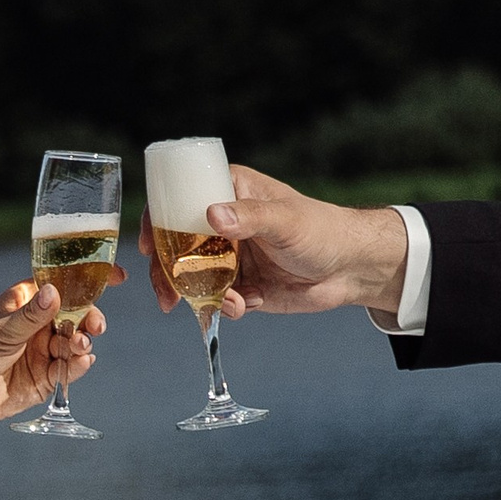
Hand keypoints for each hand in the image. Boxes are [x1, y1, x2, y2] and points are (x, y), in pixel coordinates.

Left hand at [0, 277, 117, 428]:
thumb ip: (30, 316)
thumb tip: (55, 293)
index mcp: (25, 302)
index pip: (61, 284)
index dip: (88, 278)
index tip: (117, 275)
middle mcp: (38, 324)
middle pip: (76, 314)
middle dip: (90, 317)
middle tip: (95, 325)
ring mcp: (44, 350)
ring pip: (76, 341)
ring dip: (83, 341)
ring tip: (79, 345)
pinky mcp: (46, 378)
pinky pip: (70, 368)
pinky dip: (80, 364)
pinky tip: (83, 361)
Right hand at [137, 166, 406, 317]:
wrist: (352, 268)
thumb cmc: (322, 229)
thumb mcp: (285, 219)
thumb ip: (250, 217)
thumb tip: (213, 216)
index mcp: (229, 192)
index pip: (178, 201)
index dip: (156, 221)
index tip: (148, 246)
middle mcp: (224, 224)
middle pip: (178, 245)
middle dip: (168, 272)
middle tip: (166, 294)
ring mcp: (232, 257)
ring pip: (195, 277)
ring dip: (195, 294)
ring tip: (212, 305)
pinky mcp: (244, 287)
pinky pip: (220, 300)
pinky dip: (224, 307)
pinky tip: (243, 307)